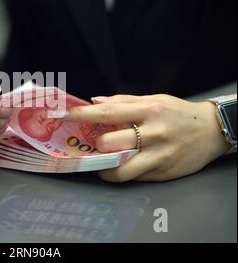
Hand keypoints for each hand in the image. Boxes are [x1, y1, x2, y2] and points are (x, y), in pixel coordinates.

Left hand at [64, 94, 230, 181]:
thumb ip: (124, 101)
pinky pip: (135, 177)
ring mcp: (159, 155)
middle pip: (110, 143)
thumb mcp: (154, 99)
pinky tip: (122, 166)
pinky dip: (123, 173)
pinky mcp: (164, 172)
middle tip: (95, 144)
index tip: (64, 115)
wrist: (212, 131)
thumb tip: (95, 101)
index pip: (108, 112)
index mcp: (149, 110)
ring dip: (105, 167)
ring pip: (120, 169)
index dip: (83, 115)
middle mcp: (154, 133)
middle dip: (97, 144)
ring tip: (103, 163)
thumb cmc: (178, 113)